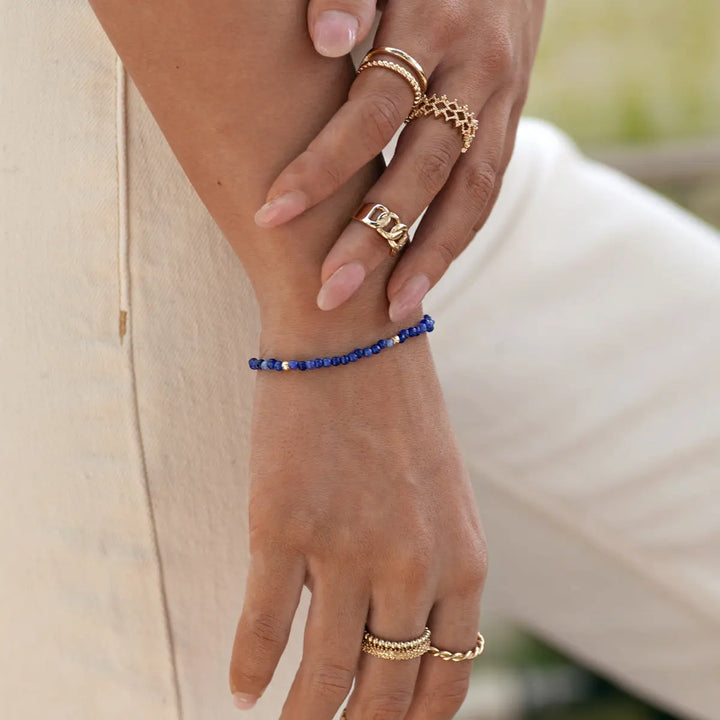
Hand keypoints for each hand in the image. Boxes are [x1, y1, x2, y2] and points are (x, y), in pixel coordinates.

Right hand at [229, 327, 487, 719]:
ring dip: (301, 719)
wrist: (350, 335)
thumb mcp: (442, 493)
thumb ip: (434, 564)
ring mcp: (347, 548)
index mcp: (462, 560)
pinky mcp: (284, 525)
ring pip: (324, 675)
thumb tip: (395, 630)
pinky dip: (248, 667)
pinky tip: (239, 687)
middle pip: (385, 691)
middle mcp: (412, 565)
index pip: (447, 681)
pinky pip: (263, 626)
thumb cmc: (397, 411)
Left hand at [253, 0, 544, 320]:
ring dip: (431, 257)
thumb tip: (323, 39)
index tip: (271, 214)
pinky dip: (456, 238)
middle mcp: (477, 70)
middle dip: (376, 236)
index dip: (324, 166)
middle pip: (424, 168)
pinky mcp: (511, 120)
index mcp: (436, 23)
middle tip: (329, 293)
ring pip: (470, 193)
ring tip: (395, 312)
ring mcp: (503, 100)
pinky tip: (425, 279)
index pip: (373, 112)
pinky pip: (487, 189)